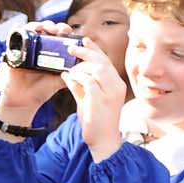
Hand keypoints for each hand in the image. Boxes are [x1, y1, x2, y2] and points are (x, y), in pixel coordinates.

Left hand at [60, 36, 126, 159]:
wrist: (103, 141)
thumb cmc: (95, 121)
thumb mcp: (86, 100)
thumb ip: (78, 87)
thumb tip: (67, 73)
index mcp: (116, 84)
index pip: (106, 62)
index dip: (95, 50)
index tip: (84, 41)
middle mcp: (116, 87)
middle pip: (102, 62)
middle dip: (86, 52)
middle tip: (71, 48)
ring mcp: (109, 94)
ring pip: (96, 69)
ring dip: (80, 66)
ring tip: (70, 69)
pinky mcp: (100, 101)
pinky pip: (88, 81)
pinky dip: (77, 77)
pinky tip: (69, 77)